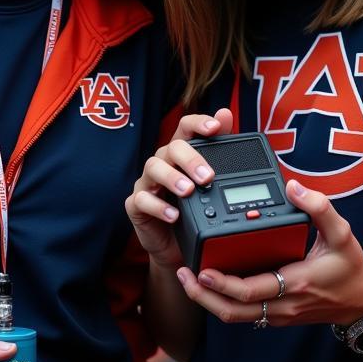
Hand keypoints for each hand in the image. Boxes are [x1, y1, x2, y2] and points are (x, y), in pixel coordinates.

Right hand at [124, 107, 233, 269]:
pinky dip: (158, 207)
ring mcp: (147, 183)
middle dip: (190, 159)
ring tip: (188, 191)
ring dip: (172, 178)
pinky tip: (173, 215)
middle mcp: (163, 163)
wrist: (176, 247)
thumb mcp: (209, 182)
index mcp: (180, 153)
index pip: (185, 127)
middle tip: (207, 176)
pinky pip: (141, 200)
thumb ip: (218, 149)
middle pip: (172, 147)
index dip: (198, 123)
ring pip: (153, 167)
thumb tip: (226, 114)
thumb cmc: (192, 209)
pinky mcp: (136, 205)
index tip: (214, 127)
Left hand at [174, 178, 362, 327]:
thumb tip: (294, 187)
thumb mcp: (343, 233)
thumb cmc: (351, 267)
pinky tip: (212, 282)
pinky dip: (223, 300)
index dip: (221, 283)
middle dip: (202, 295)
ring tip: (189, 276)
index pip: (249, 291)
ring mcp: (278, 314)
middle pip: (232, 310)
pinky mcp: (276, 315)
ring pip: (234, 316)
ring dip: (208, 300)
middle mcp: (282, 305)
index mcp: (294, 284)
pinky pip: (244, 313)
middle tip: (182, 272)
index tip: (201, 268)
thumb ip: (320, 208)